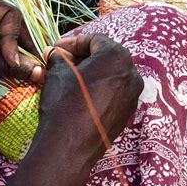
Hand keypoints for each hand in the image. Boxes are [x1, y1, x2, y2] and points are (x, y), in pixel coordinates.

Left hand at [0, 0, 44, 92]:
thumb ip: (8, 64)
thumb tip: (40, 73)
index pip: (11, 16)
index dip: (17, 39)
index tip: (14, 63)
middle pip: (11, 26)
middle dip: (22, 47)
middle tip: (35, 67)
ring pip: (5, 38)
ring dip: (16, 56)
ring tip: (28, 72)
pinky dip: (4, 60)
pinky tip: (13, 73)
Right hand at [36, 33, 142, 163]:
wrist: (69, 146)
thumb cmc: (64, 104)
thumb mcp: (57, 73)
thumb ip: (58, 57)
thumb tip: (54, 53)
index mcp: (116, 57)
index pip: (94, 39)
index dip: (72, 42)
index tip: (56, 49)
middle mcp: (131, 74)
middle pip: (105, 56)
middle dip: (81, 56)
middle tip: (60, 62)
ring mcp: (132, 95)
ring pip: (110, 75)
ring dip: (90, 73)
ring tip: (68, 78)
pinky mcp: (127, 113)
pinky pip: (113, 92)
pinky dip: (98, 89)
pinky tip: (80, 95)